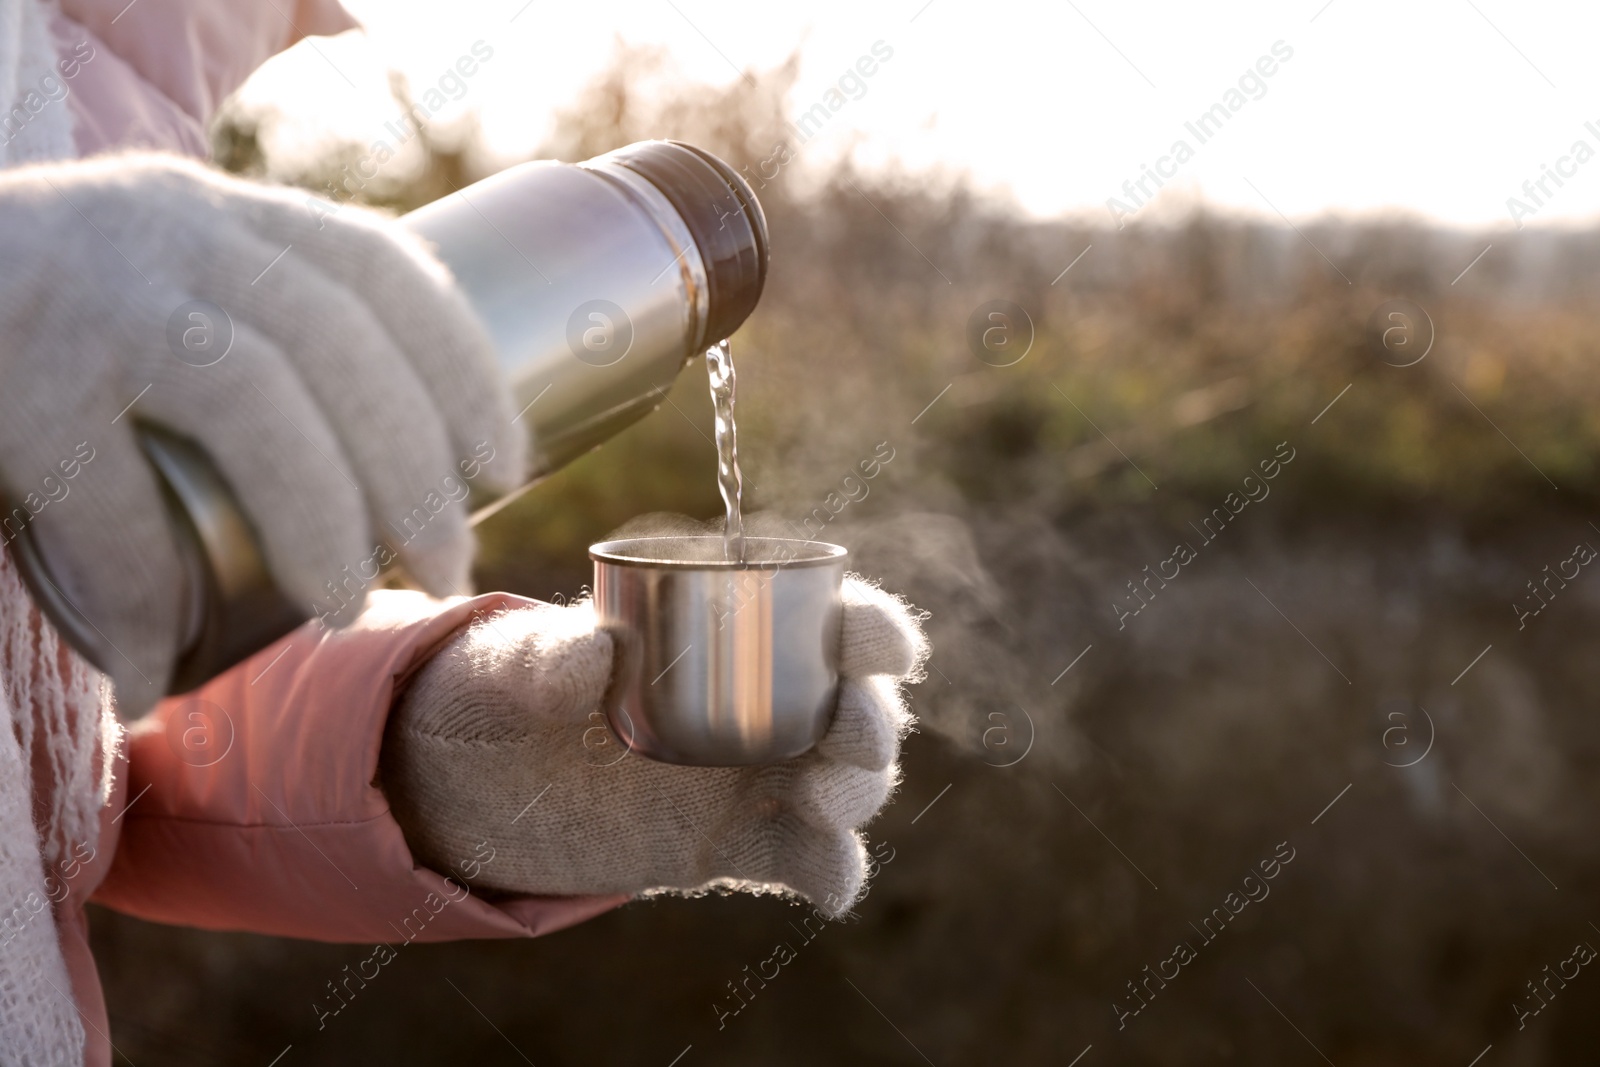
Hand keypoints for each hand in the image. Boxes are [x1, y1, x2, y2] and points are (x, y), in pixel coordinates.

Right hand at [0, 154, 523, 708]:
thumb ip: (249, 341)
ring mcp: (91, 297)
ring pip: (256, 401)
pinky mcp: (13, 374)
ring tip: (347, 612)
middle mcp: (171, 232)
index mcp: (226, 216)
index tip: (506, 468)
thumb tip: (381, 488)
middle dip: (416, 471)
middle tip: (447, 572)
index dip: (465, 371)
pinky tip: (154, 675)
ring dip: (325, 520)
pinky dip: (142, 604)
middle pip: (341, 341)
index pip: (383, 269)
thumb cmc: (38, 317)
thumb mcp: (155, 283)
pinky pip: (106, 506)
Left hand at [381, 576, 927, 916]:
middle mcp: (760, 701)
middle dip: (873, 721)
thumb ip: (544, 657)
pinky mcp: (734, 844)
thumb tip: (594, 653)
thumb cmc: (505, 690)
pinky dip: (831, 873)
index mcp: (727, 631)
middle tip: (847, 739)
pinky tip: (827, 887)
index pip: (828, 618)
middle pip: (856, 705)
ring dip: (858, 792)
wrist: (475, 782)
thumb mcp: (509, 665)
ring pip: (843, 781)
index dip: (872, 629)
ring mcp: (752, 776)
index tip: (881, 649)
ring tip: (825, 805)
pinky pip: (805, 859)